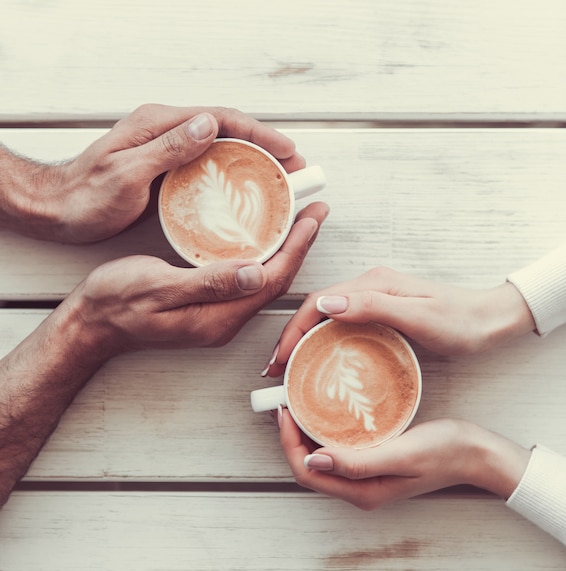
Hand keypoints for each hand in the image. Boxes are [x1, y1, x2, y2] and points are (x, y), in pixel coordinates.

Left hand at [2, 104, 304, 242]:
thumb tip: (208, 124)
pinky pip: (209, 167)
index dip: (259, 133)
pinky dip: (233, 176)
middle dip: (265, 147)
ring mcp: (168, 150)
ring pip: (221, 149)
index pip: (221, 119)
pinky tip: (246, 195)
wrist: (59, 209)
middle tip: (295, 170)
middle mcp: (167, 131)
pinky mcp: (167, 169)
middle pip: (227, 131)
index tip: (287, 151)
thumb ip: (166, 148)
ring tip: (281, 183)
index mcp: (160, 123)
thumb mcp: (125, 173)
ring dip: (253, 163)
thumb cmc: (86, 196)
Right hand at [67, 201, 327, 355]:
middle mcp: (224, 320)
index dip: (297, 247)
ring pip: (263, 280)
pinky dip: (261, 255)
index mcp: (218, 317)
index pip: (272, 281)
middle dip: (298, 245)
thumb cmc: (116, 303)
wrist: (91, 324)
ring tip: (297, 218)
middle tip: (313, 210)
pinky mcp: (208, 307)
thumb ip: (208, 283)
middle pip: (275, 281)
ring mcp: (217, 316)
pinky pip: (246, 281)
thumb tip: (256, 273)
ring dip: (283, 249)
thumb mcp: (158, 287)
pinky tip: (262, 238)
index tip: (313, 215)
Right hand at [264, 267, 534, 375]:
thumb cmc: (460, 322)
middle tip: (278, 372)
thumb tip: (326, 302)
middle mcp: (368, 287)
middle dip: (292, 338)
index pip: (317, 303)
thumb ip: (373, 306)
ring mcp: (374, 298)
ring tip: (293, 370)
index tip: (280, 361)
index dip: (293, 331)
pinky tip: (322, 361)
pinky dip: (324, 342)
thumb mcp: (417, 316)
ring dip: (305, 341)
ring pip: (327, 318)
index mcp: (371, 284)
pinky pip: (342, 325)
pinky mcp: (382, 311)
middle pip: (316, 310)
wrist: (490, 320)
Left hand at [278, 409, 530, 508]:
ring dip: (305, 432)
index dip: (288, 443)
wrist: (476, 453)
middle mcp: (359, 487)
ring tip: (298, 401)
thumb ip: (359, 462)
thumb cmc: (445, 452)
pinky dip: (324, 430)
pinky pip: (338, 448)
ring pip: (321, 456)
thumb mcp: (402, 454)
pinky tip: (325, 410)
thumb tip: (314, 458)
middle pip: (308, 465)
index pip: (307, 471)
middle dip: (290, 436)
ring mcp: (366, 476)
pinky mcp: (373, 461)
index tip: (285, 410)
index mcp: (361, 491)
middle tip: (286, 401)